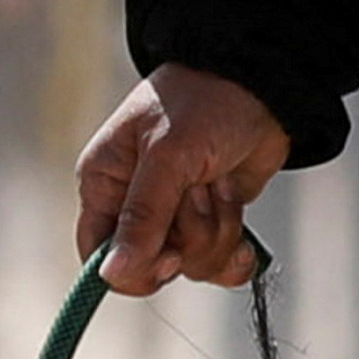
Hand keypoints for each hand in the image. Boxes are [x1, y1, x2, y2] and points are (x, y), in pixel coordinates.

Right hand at [76, 64, 286, 291]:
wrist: (260, 84)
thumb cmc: (203, 102)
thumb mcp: (168, 156)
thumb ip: (141, 218)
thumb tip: (111, 273)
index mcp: (106, 185)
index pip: (97, 255)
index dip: (131, 268)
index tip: (168, 256)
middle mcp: (135, 206)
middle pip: (151, 266)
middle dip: (189, 238)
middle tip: (200, 194)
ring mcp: (176, 217)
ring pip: (192, 264)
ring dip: (217, 230)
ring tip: (220, 184)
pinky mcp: (211, 222)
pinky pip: (218, 263)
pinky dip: (236, 248)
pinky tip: (240, 219)